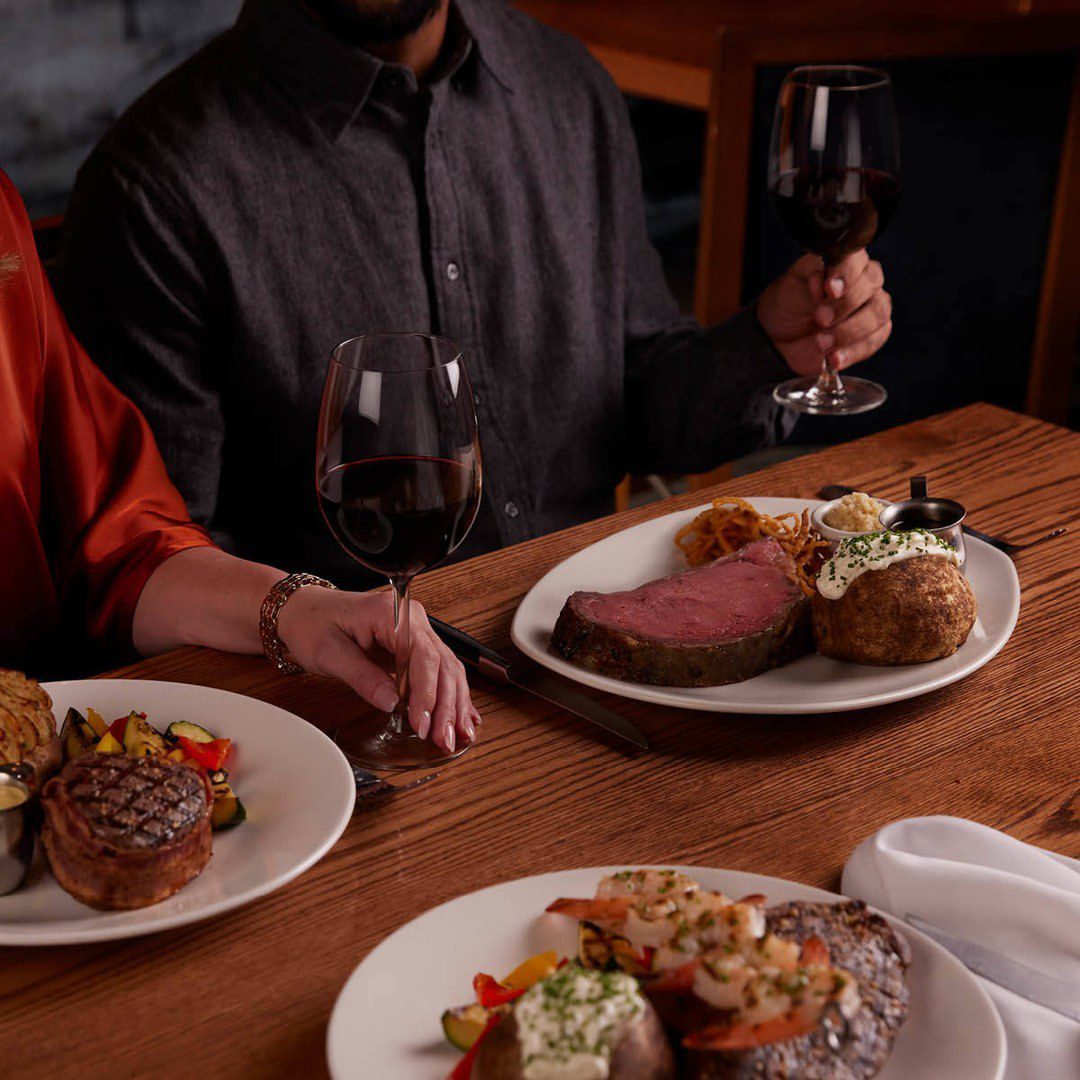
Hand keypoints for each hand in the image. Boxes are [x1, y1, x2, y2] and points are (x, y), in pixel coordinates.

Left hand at [276, 587, 478, 752]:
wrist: (304, 611)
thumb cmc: (313, 624)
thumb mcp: (330, 653)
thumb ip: (362, 677)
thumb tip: (391, 702)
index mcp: (393, 613)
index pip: (422, 656)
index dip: (426, 693)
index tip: (422, 723)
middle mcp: (413, 619)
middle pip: (442, 664)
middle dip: (446, 705)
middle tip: (444, 738)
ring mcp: (417, 631)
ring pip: (448, 669)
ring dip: (455, 704)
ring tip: (458, 735)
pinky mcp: (415, 646)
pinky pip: (440, 670)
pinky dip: (453, 695)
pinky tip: (464, 716)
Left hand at [755, 251, 891, 374]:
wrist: (779, 335)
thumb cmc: (790, 302)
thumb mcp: (792, 281)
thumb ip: (810, 271)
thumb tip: (823, 277)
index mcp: (847, 263)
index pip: (857, 260)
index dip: (846, 274)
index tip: (829, 289)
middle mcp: (865, 283)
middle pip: (871, 288)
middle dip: (845, 306)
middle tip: (820, 319)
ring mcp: (872, 309)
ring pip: (877, 315)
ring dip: (848, 332)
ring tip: (822, 342)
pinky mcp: (872, 337)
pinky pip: (872, 343)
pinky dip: (852, 352)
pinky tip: (834, 358)